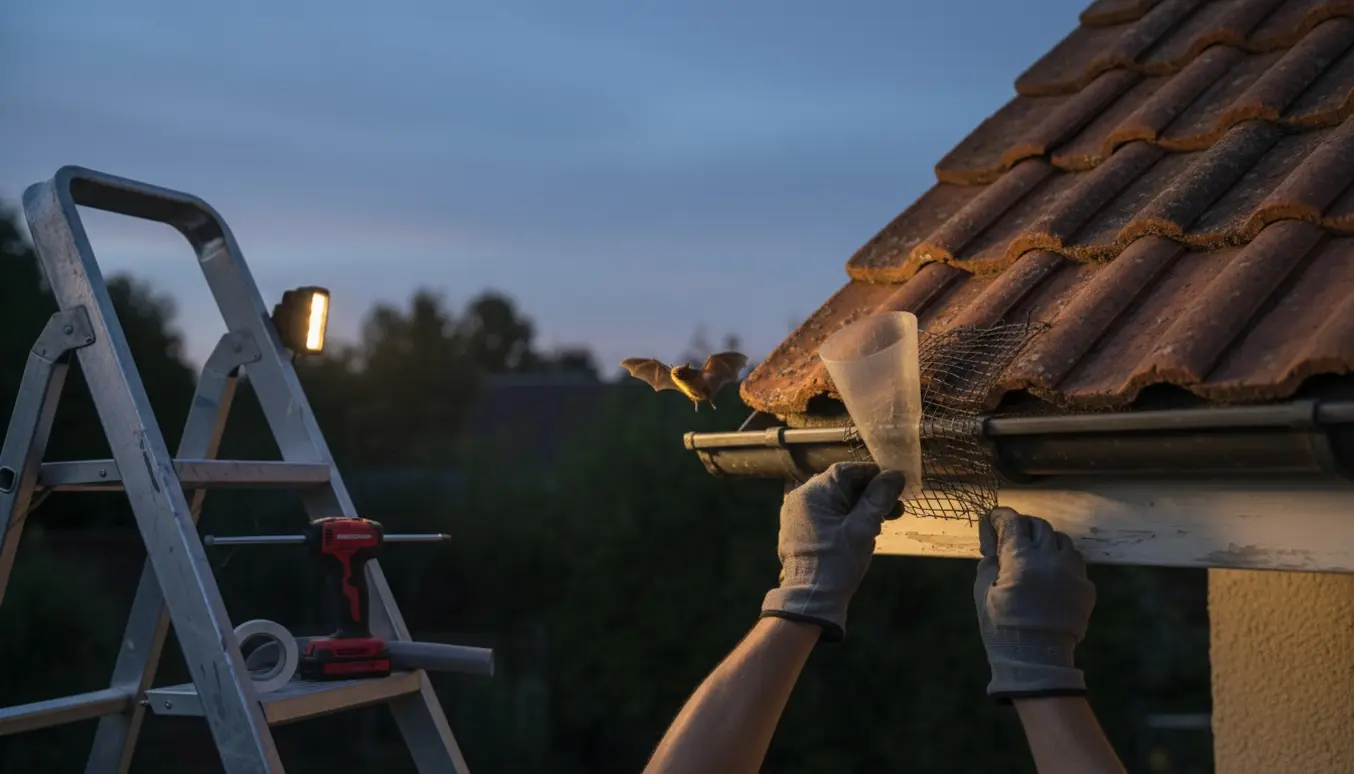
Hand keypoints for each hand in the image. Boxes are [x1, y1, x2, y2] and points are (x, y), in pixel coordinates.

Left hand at [761, 462, 906, 640]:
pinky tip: (862, 532)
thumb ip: (879, 498)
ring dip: (860, 508)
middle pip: (842, 486)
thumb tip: (895, 475)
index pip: (848, 471)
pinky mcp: (799, 529)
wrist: (810, 599)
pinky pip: (826, 514)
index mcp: (814, 492)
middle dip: (870, 496)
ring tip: (881, 524)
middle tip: (895, 510)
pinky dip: (845, 518)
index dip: (875, 476)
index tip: (895, 488)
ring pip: (835, 501)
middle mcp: (801, 498)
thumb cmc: (838, 562)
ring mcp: (797, 514)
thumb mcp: (864, 528)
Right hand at [974, 508, 1094, 700]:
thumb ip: (989, 560)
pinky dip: (1061, 561)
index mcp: (1020, 560)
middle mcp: (1050, 560)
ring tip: (1034, 555)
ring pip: (1061, 540)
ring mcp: (1072, 573)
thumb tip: (992, 538)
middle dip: (1023, 526)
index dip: (1001, 516)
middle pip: (1039, 526)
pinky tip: (1050, 575)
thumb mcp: (982, 591)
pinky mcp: (1085, 587)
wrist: (1036, 661)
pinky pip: (1074, 562)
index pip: (1013, 522)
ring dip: (1045, 542)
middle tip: (1012, 535)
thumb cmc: (1001, 627)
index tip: (995, 518)